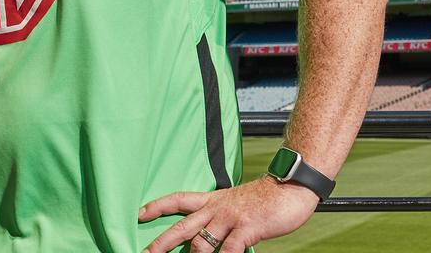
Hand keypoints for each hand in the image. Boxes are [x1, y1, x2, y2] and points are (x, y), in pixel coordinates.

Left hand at [139, 177, 319, 251]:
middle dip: (162, 242)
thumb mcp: (235, 202)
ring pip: (201, 241)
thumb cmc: (266, 197)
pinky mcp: (247, 228)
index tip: (140, 213)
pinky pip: (230, 248)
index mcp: (212, 200)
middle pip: (182, 226)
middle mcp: (216, 209)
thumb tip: (213, 234)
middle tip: (146, 252)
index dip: (157, 206)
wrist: (290, 185)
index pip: (177, 199)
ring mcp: (230, 219)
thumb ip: (221, 217)